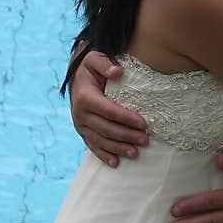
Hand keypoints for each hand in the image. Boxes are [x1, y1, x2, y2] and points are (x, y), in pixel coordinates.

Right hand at [70, 49, 148, 166]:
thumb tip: (118, 72)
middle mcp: (80, 114)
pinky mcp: (83, 132)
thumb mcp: (95, 59)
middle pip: (107, 128)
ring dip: (118, 148)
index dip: (126, 118)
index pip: (109, 110)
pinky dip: (103, 155)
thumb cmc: (91, 68)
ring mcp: (81, 125)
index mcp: (85, 97)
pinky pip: (92, 146)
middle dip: (126, 136)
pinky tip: (116, 163)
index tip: (144, 123)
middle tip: (145, 140)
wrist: (77, 78)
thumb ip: (105, 63)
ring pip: (101, 140)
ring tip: (135, 154)